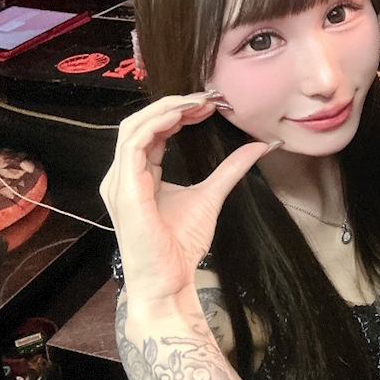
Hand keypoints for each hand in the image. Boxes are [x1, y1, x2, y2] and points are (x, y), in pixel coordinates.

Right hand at [100, 94, 271, 305]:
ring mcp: (120, 181)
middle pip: (141, 122)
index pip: (153, 130)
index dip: (180, 112)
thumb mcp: (212, 195)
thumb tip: (259, 146)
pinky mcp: (124, 189)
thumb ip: (231, 168)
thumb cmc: (181, 246)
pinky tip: (183, 116)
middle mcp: (124, 175)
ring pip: (134, 126)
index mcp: (138, 174)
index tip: (211, 104)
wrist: (169, 281)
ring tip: (198, 102)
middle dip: (173, 104)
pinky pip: (135, 143)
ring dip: (167, 108)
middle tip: (208, 98)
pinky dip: (158, 123)